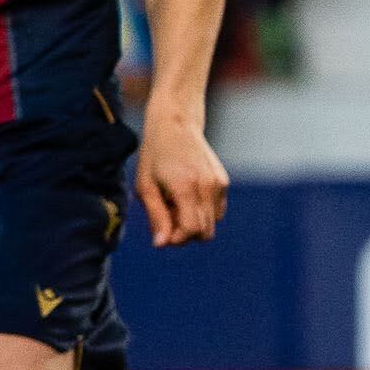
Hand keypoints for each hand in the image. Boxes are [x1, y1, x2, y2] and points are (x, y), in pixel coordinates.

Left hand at [136, 110, 230, 245]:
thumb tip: (161, 245)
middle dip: (185, 234)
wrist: (176, 124)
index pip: (191, 230)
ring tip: (176, 204)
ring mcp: (219, 184)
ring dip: (194, 222)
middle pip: (204, 232)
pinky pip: (217, 211)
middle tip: (167, 216)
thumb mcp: (146, 187)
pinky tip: (187, 196)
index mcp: (186, 187)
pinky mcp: (223, 182)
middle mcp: (207, 187)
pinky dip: (203, 212)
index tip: (162, 232)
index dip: (177, 239)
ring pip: (212, 224)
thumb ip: (156, 217)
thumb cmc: (154, 156)